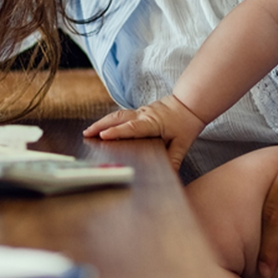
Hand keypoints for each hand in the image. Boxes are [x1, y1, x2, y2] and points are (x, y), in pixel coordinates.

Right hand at [83, 94, 205, 169]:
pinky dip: (110, 121)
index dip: (117, 132)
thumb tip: (169, 174)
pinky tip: (102, 127)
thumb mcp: (183, 143)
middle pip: (118, 118)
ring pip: (118, 115)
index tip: (103, 136)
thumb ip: (175, 159)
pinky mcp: (140, 112)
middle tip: (87, 134)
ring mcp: (141, 112)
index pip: (132, 127)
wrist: (190, 103)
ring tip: (89, 131)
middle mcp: (143, 115)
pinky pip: (122, 115)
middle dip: (101, 125)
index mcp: (152, 123)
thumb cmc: (186, 122)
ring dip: (102, 122)